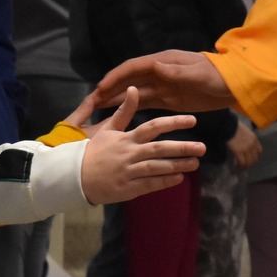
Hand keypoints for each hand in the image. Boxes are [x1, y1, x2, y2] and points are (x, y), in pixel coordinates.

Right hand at [79, 87, 207, 205]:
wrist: (74, 176)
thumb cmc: (94, 151)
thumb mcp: (107, 129)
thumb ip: (124, 110)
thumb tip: (135, 87)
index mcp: (126, 138)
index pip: (153, 127)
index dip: (173, 123)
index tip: (192, 120)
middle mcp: (129, 154)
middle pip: (159, 149)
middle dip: (182, 148)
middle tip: (202, 147)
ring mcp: (128, 172)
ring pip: (157, 168)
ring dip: (177, 165)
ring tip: (195, 163)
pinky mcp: (127, 189)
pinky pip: (149, 185)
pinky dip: (164, 182)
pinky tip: (179, 178)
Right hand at [91, 49, 234, 114]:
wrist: (232, 85)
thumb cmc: (216, 76)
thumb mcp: (197, 74)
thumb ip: (176, 72)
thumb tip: (154, 66)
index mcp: (163, 62)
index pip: (133, 68)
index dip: (116, 77)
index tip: (101, 88)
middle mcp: (159, 72)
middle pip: (129, 80)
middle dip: (110, 89)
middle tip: (92, 102)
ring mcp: (162, 86)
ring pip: (134, 93)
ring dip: (117, 100)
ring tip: (98, 109)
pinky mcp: (167, 99)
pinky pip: (145, 102)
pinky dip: (130, 108)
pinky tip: (119, 115)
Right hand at [229, 123, 261, 169]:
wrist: (229, 126)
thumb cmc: (235, 127)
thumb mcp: (246, 132)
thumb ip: (248, 139)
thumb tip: (245, 146)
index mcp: (254, 139)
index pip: (259, 151)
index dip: (257, 157)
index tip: (253, 160)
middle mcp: (252, 145)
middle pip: (254, 158)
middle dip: (251, 164)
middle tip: (246, 166)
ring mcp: (246, 149)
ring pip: (248, 162)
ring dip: (245, 167)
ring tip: (241, 168)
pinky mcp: (238, 151)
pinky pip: (241, 162)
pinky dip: (240, 166)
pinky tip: (237, 166)